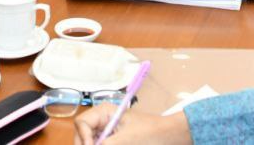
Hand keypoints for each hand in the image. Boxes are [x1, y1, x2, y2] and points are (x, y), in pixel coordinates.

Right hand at [73, 103, 190, 144]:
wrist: (172, 137)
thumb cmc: (152, 133)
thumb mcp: (127, 140)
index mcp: (104, 112)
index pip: (81, 123)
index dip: (83, 138)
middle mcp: (102, 122)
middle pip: (82, 136)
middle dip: (87, 144)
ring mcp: (107, 133)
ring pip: (91, 143)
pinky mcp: (113, 142)